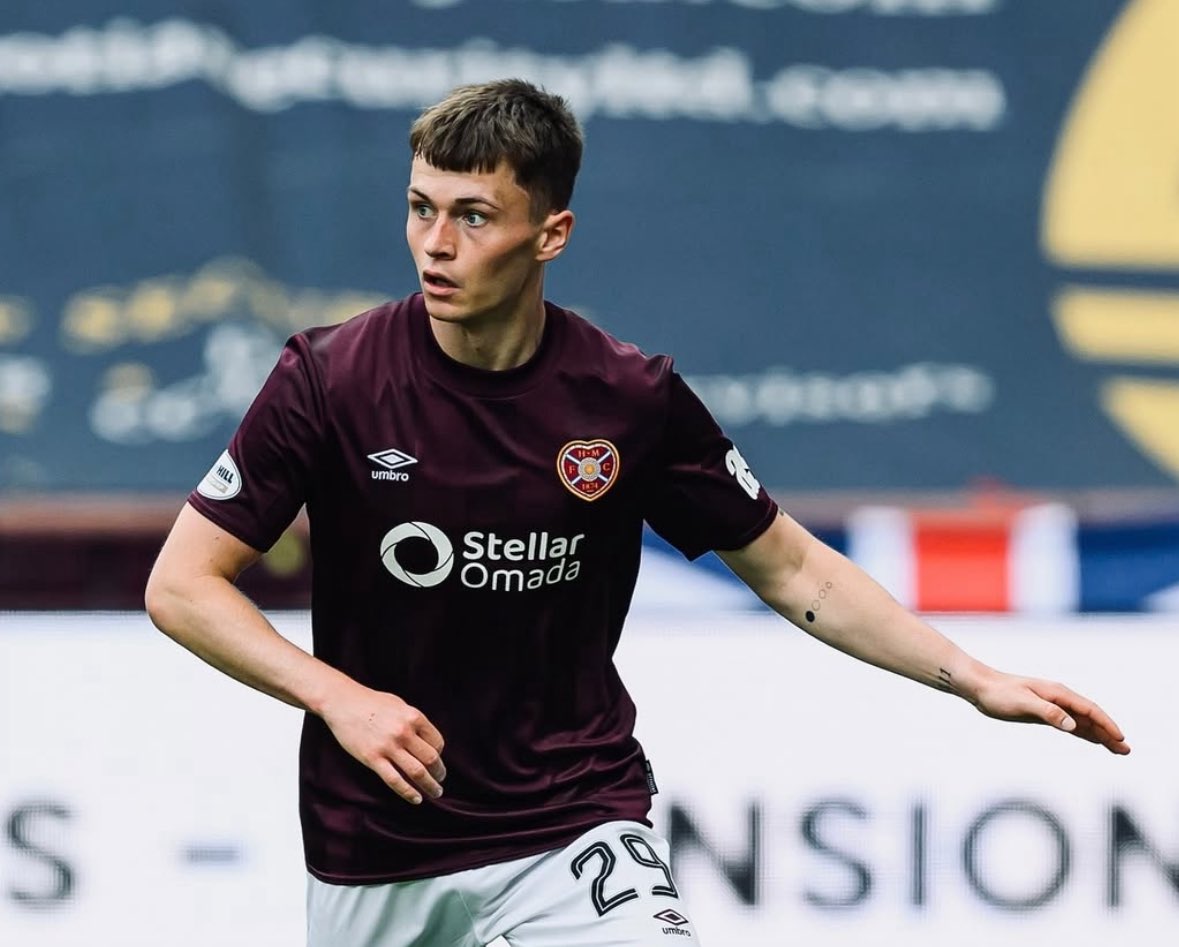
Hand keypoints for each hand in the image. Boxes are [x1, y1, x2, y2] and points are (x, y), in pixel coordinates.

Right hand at [321, 685, 446, 803]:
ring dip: (430, 786)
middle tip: (440, 780)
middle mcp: (404, 732)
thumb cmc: (371, 702)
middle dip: (439, 773)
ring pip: (417, 772)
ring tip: (435, 793)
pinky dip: (408, 793)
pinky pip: (395, 780)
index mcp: (413, 716)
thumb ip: (413, 722)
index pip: (437, 742)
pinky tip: (416, 799)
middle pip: (431, 759)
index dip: (440, 754)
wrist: (342, 702)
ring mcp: (388, 746)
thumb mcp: (399, 705)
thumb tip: (426, 741)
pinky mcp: (372, 758)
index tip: (435, 760)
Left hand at [972, 671, 1130, 754]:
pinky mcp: (1043, 712)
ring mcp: (1052, 705)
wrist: (979, 687)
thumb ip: (1049, 713)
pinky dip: (1083, 732)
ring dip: (1099, 734)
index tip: (1120, 739)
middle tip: (1126, 750)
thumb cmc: (998, 694)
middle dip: (1109, 733)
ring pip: (1082, 721)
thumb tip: (1073, 725)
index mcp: (1057, 693)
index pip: (1089, 710)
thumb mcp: (1022, 704)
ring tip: (1117, 749)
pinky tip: (1091, 739)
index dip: (1106, 725)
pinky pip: (1069, 723)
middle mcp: (1058, 698)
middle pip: (1090, 717)